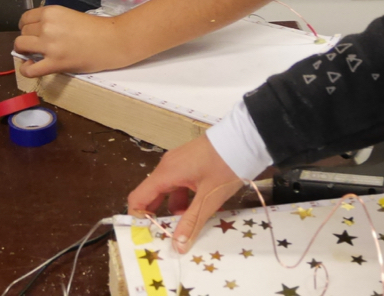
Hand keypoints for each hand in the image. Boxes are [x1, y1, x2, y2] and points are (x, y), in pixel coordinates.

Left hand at [14, 6, 133, 76]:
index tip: (32, 32)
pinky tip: (32, 66)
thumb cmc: (95, 28)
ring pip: (20, 46)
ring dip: (24, 51)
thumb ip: (51, 21)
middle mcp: (47, 26)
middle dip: (27, 38)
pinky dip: (26, 69)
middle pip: (22, 32)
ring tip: (33, 54)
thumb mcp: (68, 15)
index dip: (26, 27)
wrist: (112, 41)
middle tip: (37, 44)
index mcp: (51, 12)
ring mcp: (49, 46)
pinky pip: (30, 69)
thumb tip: (34, 32)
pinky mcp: (55, 63)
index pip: (25, 18)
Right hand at [127, 136, 249, 252]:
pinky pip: (181, 184)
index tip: (149, 235)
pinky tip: (204, 209)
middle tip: (169, 236)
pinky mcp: (190, 163)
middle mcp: (167, 167)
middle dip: (159, 216)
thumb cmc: (224, 166)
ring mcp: (179, 163)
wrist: (245, 138)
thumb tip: (177, 246)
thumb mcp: (209, 198)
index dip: (139, 217)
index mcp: (166, 173)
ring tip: (192, 225)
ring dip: (178, 209)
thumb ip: (192, 222)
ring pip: (170, 191)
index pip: (138, 198)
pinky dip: (188, 198)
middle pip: (153, 195)